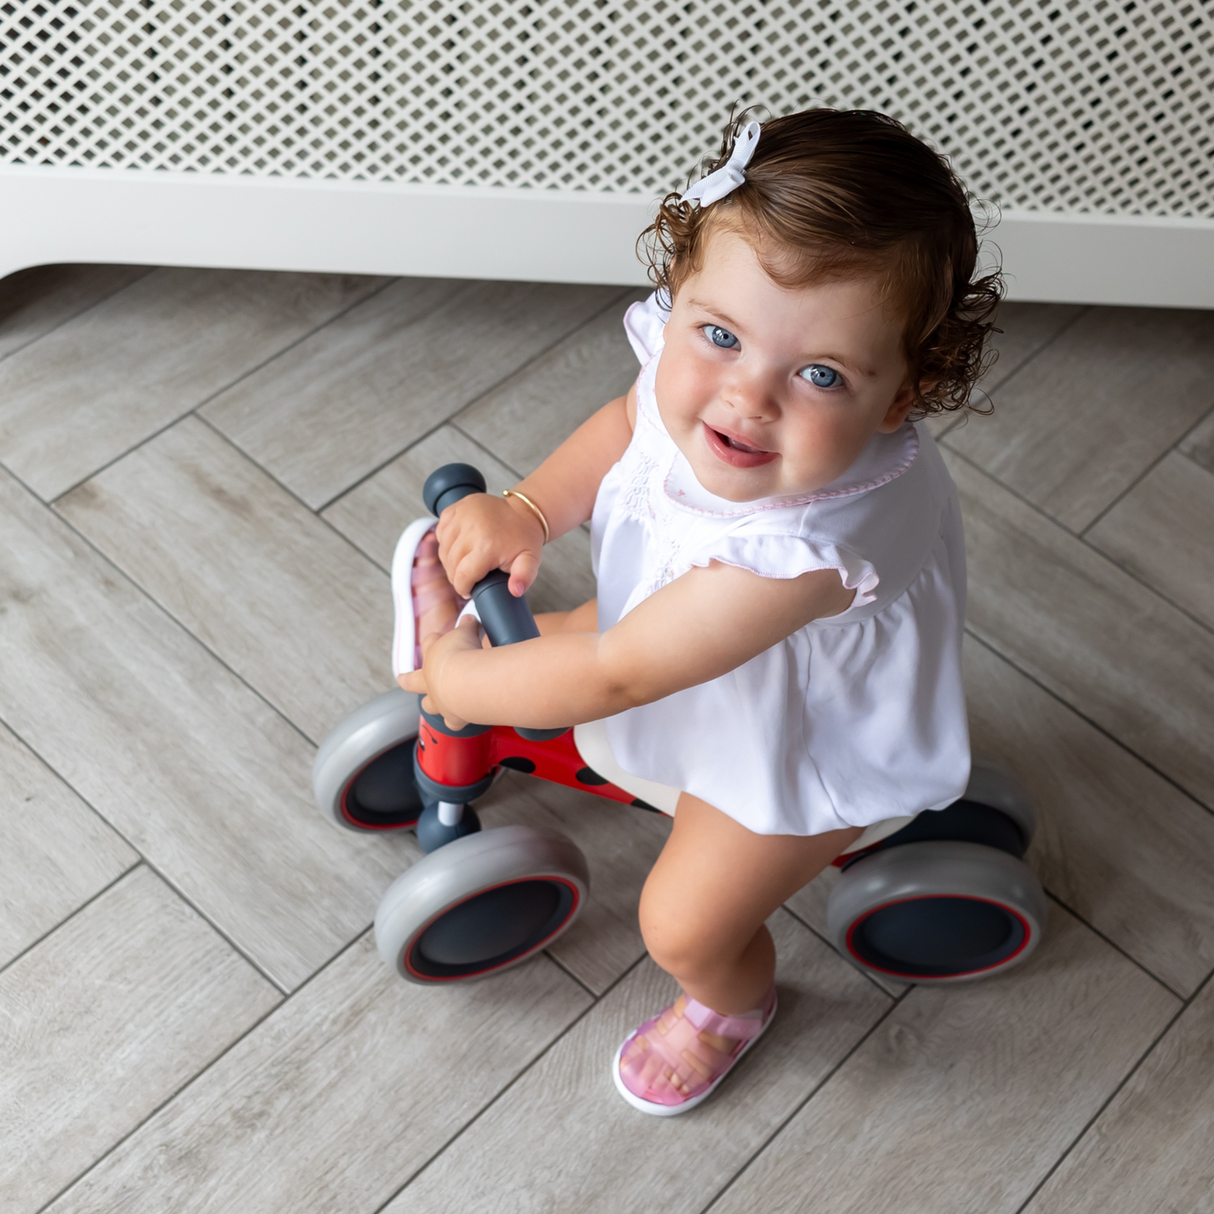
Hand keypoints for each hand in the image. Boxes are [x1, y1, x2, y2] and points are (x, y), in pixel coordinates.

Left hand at [397, 614, 483, 730]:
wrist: (468, 681)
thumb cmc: (462, 656)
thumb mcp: (466, 633)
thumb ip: (467, 627)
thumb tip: (469, 620)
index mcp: (433, 654)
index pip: (431, 642)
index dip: (436, 639)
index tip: (443, 637)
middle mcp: (430, 679)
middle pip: (413, 680)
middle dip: (408, 679)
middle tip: (403, 679)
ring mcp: (439, 700)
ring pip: (429, 705)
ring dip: (431, 704)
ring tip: (437, 705)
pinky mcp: (454, 716)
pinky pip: (454, 722)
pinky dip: (458, 721)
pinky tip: (463, 720)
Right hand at [435, 491, 544, 597]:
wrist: (523, 511)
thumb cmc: (524, 538)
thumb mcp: (531, 560)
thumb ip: (524, 577)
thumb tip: (515, 590)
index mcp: (487, 545)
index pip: (462, 575)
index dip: (463, 587)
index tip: (469, 590)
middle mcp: (471, 528)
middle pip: (451, 563)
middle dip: (456, 576)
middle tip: (467, 579)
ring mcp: (462, 515)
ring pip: (444, 548)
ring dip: (449, 560)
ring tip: (463, 564)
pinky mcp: (456, 507)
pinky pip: (441, 531)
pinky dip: (446, 541)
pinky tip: (458, 546)